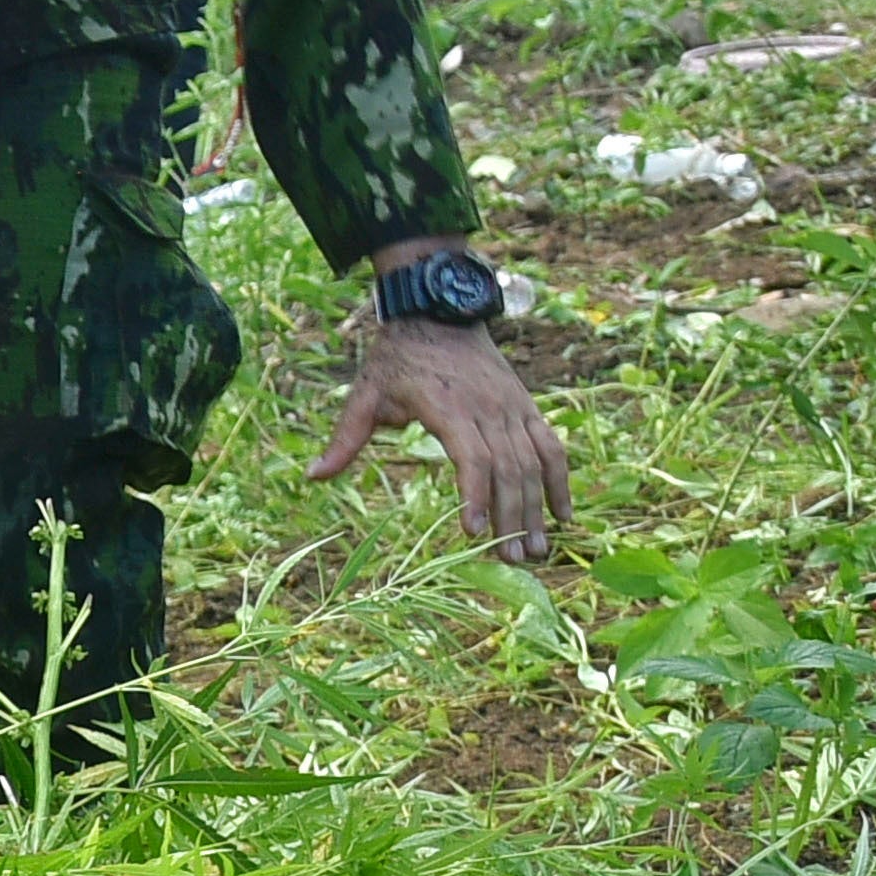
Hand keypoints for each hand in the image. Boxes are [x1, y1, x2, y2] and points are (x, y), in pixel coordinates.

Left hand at [315, 314, 567, 566]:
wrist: (438, 314)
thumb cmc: (397, 358)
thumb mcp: (365, 393)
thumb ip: (346, 437)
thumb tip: (313, 477)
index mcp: (447, 406)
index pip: (472, 457)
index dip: (475, 495)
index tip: (473, 533)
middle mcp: (488, 408)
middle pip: (508, 469)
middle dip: (511, 517)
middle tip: (511, 561)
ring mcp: (513, 408)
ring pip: (533, 462)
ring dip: (537, 508)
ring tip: (535, 550)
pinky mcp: (527, 407)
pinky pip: (551, 447)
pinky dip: (560, 480)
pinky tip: (562, 514)